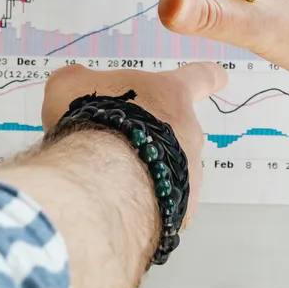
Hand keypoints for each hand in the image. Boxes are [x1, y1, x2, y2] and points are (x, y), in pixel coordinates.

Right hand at [38, 62, 226, 222]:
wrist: (104, 175)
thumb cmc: (95, 119)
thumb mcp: (70, 86)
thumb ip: (77, 82)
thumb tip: (74, 84)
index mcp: (171, 94)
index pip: (200, 77)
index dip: (206, 76)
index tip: (218, 76)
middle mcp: (189, 131)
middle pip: (179, 130)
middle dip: (151, 139)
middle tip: (115, 147)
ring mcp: (190, 173)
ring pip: (171, 171)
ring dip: (147, 174)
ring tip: (110, 182)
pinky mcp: (181, 210)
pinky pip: (164, 206)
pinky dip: (145, 207)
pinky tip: (118, 209)